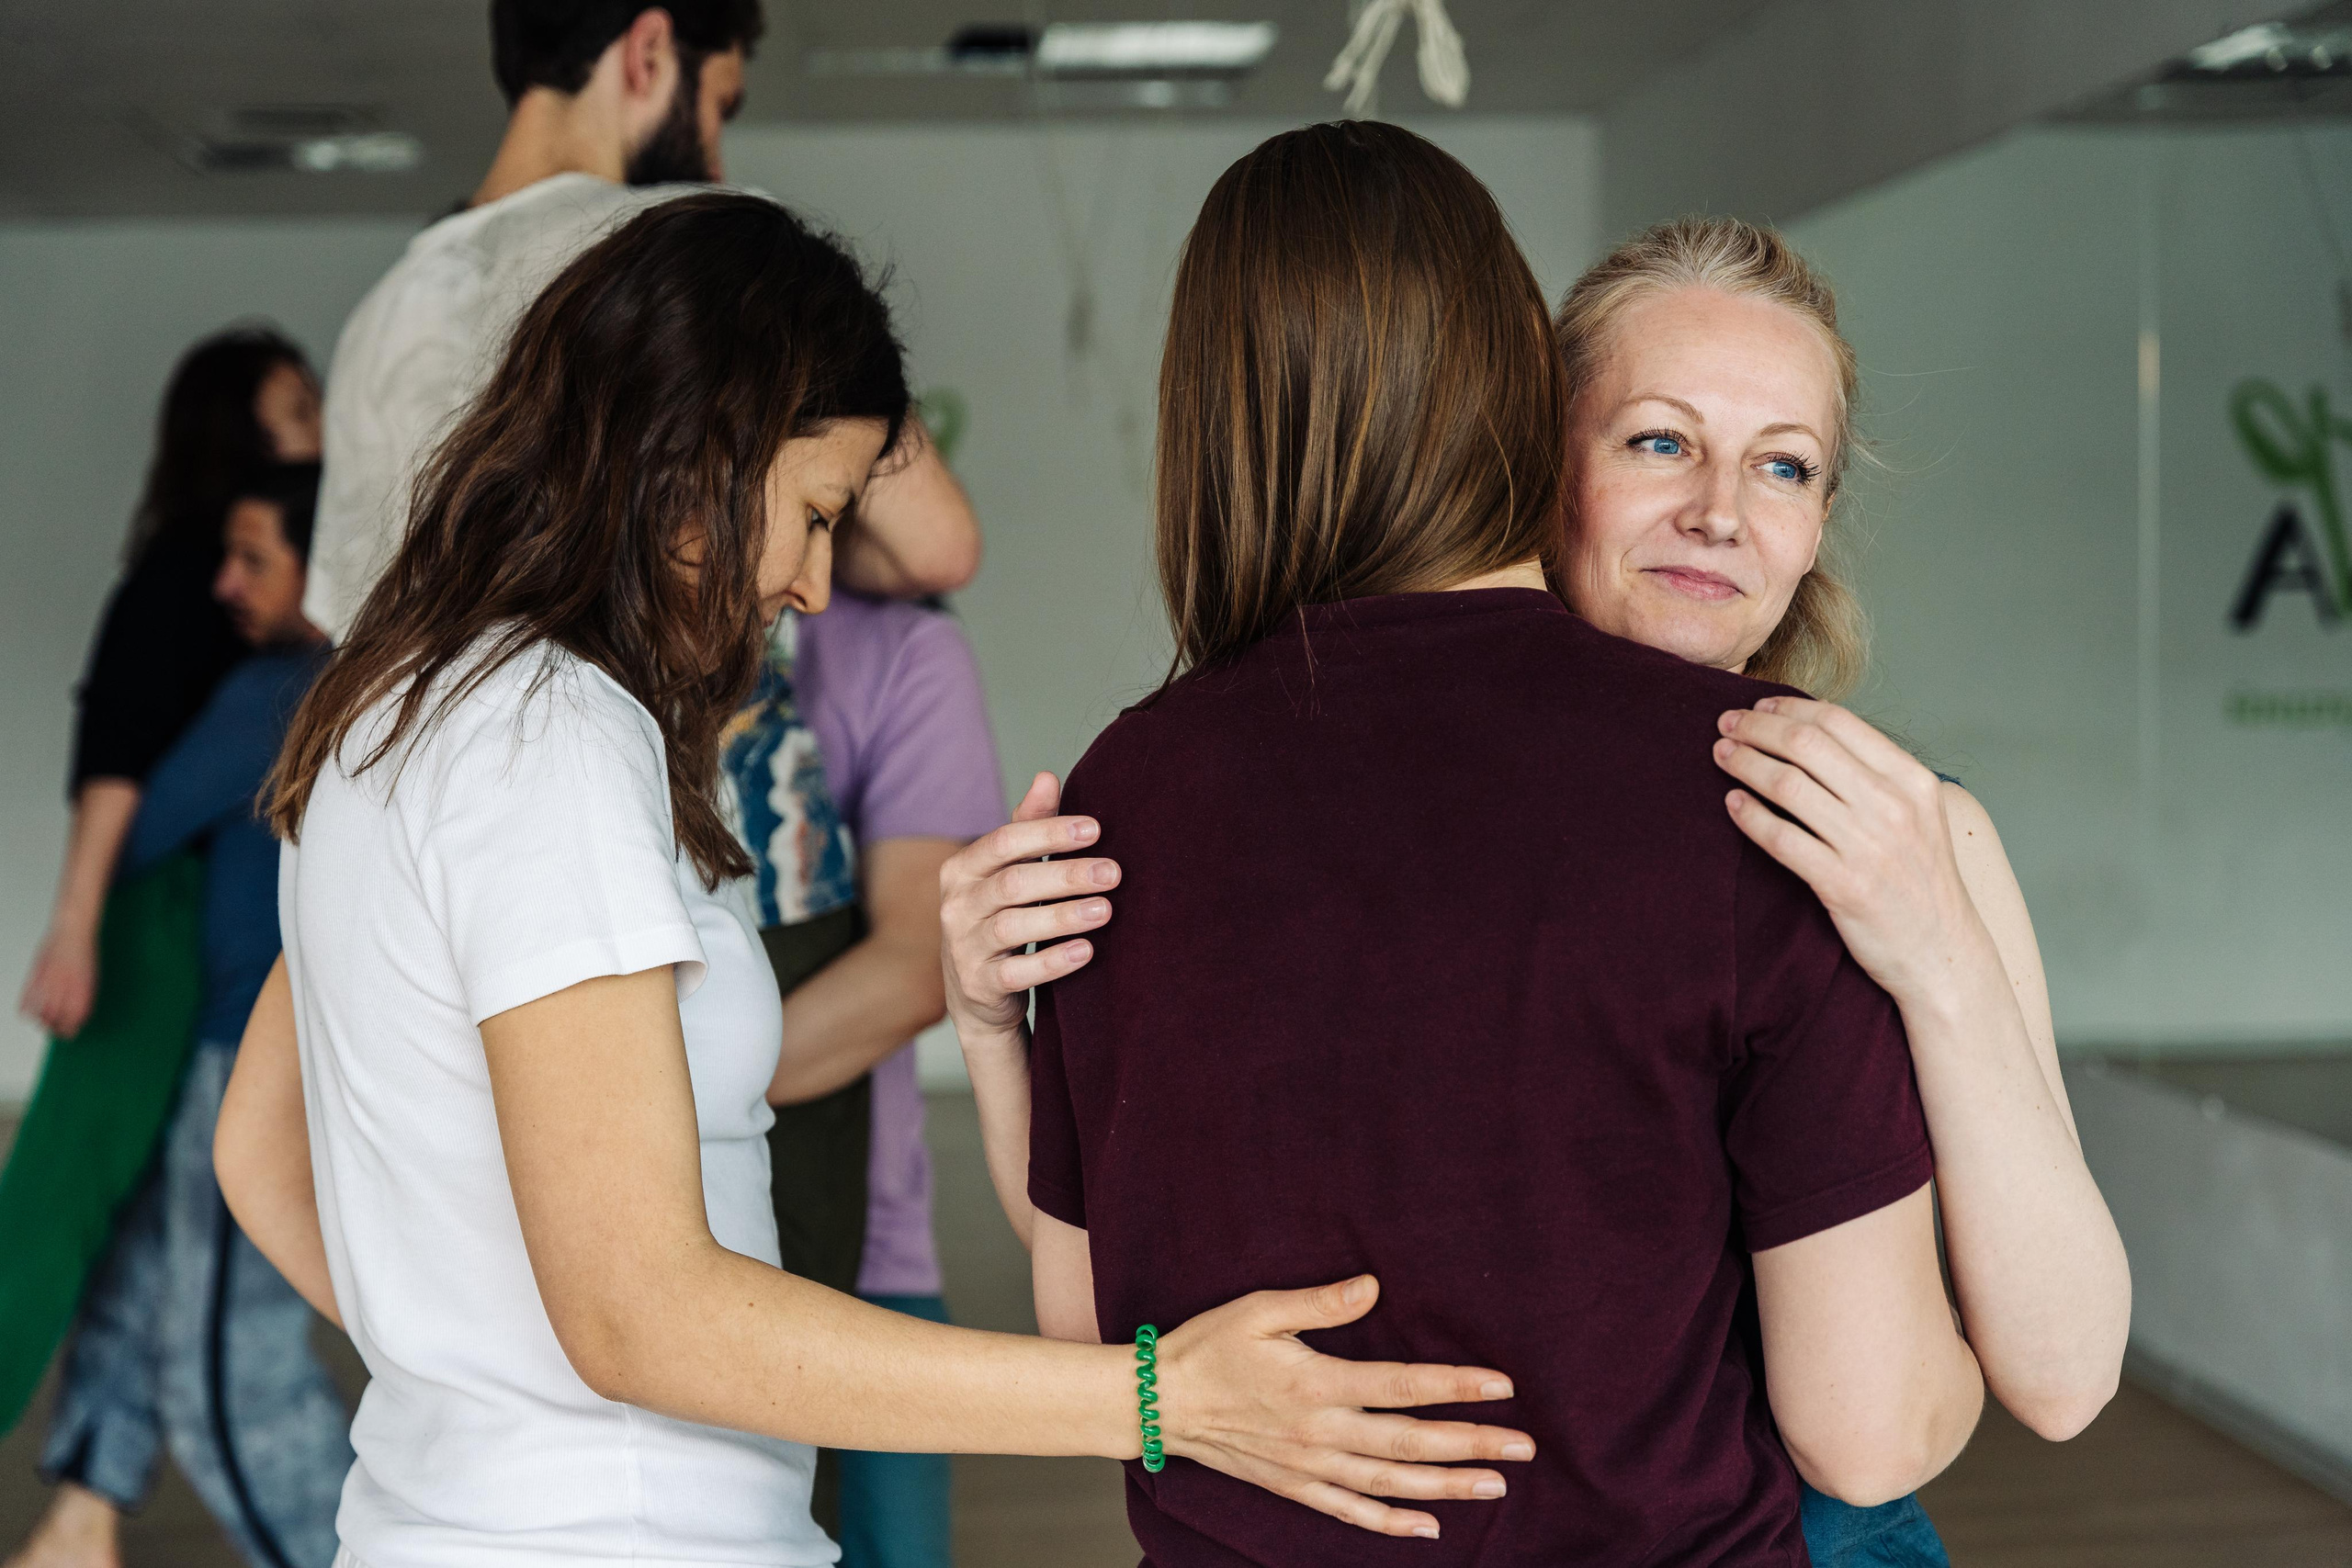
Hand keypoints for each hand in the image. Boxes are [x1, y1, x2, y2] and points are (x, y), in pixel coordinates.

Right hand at [19, 926, 98, 1037]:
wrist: (73, 930)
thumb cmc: (84, 953)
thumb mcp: (91, 976)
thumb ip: (84, 996)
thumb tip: (79, 1017)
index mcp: (84, 987)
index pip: (75, 1018)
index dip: (70, 1029)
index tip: (68, 1034)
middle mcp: (67, 986)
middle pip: (56, 1018)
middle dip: (54, 1029)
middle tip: (52, 1031)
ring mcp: (50, 979)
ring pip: (41, 1011)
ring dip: (39, 1021)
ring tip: (41, 1023)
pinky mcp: (37, 973)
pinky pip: (27, 997)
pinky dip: (24, 1008)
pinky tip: (25, 1013)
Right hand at [938, 772, 1117, 1042]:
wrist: (976, 994)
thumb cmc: (1000, 918)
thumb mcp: (1007, 873)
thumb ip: (1027, 828)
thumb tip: (1046, 777)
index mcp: (963, 869)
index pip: (1004, 841)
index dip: (1049, 833)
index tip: (1095, 829)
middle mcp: (957, 906)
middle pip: (1013, 883)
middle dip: (1066, 875)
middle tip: (1113, 872)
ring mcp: (964, 948)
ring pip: (1013, 926)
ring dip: (1062, 916)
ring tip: (1106, 909)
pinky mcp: (979, 985)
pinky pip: (1016, 973)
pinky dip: (1052, 962)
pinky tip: (1086, 951)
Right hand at [1156, 1274, 1532, 1538]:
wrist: (1159, 1401)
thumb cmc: (1209, 1346)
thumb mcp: (1259, 1309)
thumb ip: (1320, 1303)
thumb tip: (1372, 1285)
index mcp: (1316, 1384)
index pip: (1402, 1386)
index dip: (1455, 1386)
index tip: (1502, 1386)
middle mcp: (1320, 1432)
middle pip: (1410, 1443)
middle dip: (1471, 1444)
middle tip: (1523, 1447)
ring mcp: (1308, 1466)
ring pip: (1390, 1483)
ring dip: (1446, 1485)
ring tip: (1495, 1484)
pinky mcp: (1294, 1485)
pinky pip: (1350, 1512)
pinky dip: (1391, 1524)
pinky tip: (1428, 1527)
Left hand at [1714, 697, 1992, 1003]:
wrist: (1942, 952)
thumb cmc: (1921, 879)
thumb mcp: (1918, 814)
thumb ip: (1876, 775)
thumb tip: (1815, 733)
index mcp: (1912, 780)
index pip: (1838, 722)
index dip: (1788, 707)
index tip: (1757, 706)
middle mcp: (1893, 807)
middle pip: (1806, 745)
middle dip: (1756, 727)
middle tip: (1725, 724)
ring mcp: (1868, 846)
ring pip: (1787, 786)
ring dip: (1745, 763)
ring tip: (1721, 754)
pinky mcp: (1843, 885)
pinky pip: (1781, 839)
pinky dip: (1749, 815)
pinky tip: (1732, 803)